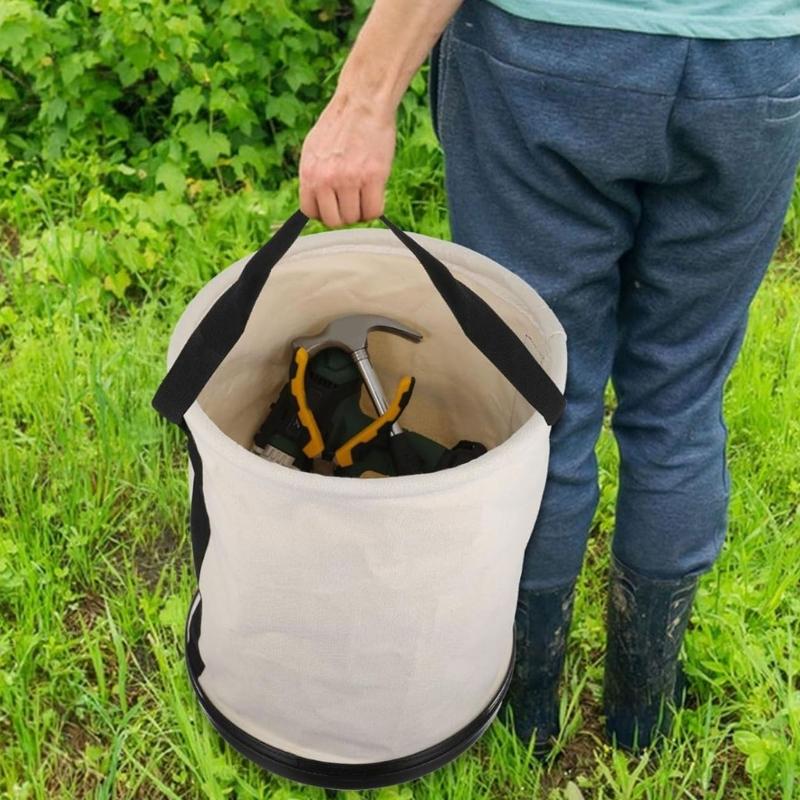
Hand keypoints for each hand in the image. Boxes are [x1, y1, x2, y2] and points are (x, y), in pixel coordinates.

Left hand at [299, 91, 395, 227]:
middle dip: (344, 215)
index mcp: (309, 172)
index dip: (324, 212)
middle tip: (352, 201)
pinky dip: (375, 209)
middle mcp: (326, 179)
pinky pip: (373, 211)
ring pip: (354, 218)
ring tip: (364, 193)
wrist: (363, 101)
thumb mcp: (314, 149)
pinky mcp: (373, 177)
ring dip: (361, 211)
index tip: (334, 205)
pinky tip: (375, 194)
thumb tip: (316, 199)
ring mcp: (349, 179)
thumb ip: (314, 175)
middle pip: (334, 220)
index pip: (311, 212)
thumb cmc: (341, 124)